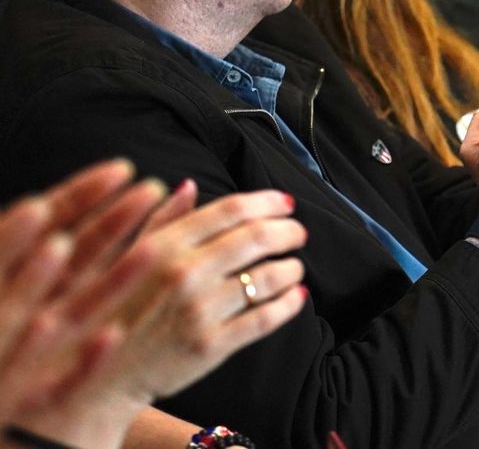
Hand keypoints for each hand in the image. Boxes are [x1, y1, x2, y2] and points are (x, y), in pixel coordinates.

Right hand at [2, 164, 306, 445]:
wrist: (97, 377)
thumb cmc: (114, 310)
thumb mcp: (127, 258)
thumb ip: (161, 221)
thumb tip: (189, 185)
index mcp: (164, 246)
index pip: (230, 210)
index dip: (266, 202)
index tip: (286, 203)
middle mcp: (184, 273)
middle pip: (257, 238)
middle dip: (288, 231)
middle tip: (298, 232)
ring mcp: (200, 310)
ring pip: (267, 277)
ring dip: (291, 268)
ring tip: (294, 266)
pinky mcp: (211, 345)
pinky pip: (265, 318)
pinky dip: (289, 303)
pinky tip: (295, 296)